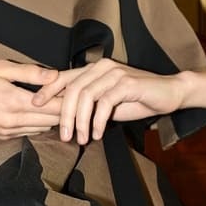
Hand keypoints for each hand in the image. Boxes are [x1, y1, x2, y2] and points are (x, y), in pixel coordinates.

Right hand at [0, 59, 67, 136]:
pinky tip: (40, 112)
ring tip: (59, 104)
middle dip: (63, 110)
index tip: (77, 91)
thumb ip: (31, 72)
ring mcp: (7, 131)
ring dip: (52, 118)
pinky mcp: (2, 136)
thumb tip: (55, 74)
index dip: (68, 100)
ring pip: (42, 129)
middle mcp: (12, 121)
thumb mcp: (1, 68)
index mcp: (14, 102)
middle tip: (73, 97)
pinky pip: (29, 132)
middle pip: (51, 120)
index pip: (53, 107)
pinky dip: (38, 123)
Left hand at [29, 60, 188, 141]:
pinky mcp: (128, 83)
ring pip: (86, 96)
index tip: (35, 105)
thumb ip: (88, 104)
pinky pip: (105, 103)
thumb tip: (63, 117)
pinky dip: (97, 121)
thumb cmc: (137, 99)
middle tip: (64, 136)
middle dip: (64, 115)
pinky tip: (97, 134)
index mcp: (94, 69)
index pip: (64, 76)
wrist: (170, 93)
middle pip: (72, 89)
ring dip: (80, 121)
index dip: (47, 90)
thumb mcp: (107, 102)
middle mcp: (102, 67)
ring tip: (81, 139)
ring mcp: (115, 73)